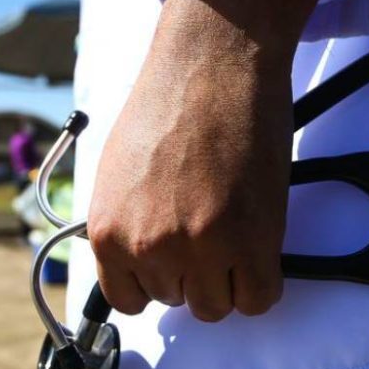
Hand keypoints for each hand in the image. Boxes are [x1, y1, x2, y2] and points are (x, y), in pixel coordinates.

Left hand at [88, 0, 334, 320]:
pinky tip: (260, 246)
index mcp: (108, 231)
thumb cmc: (168, 103)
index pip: (130, 299)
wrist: (214, 62)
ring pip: (216, 306)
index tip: (173, 259)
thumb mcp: (118, 172)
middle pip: (177, 300)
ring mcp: (199, 249)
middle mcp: (147, 247)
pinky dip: (261, 281)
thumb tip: (136, 260)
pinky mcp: (250, 242)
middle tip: (210, 224)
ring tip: (234, 228)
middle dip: (194, 271)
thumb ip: (125, 222)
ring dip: (228, 276)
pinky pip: (258, 298)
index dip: (156, 279)